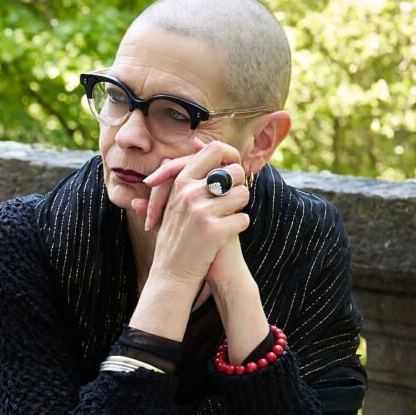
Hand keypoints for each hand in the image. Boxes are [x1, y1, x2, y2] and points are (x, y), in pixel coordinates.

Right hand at [139, 140, 250, 285]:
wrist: (171, 273)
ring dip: (240, 207)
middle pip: (234, 172)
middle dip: (238, 186)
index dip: (231, 157)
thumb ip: (185, 170)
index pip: (214, 151)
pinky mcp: (213, 231)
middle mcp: (190, 193)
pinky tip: (227, 234)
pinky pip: (243, 219)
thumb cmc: (176, 234)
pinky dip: (240, 227)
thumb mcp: (173, 199)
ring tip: (228, 217)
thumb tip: (196, 141)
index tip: (233, 169)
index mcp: (181, 182)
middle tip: (230, 201)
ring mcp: (201, 212)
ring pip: (242, 195)